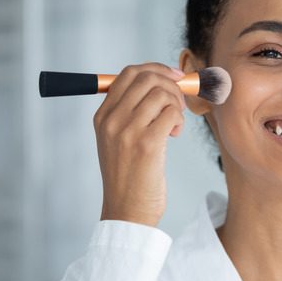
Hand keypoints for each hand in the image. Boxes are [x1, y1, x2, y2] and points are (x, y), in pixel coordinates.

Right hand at [92, 63, 185, 226]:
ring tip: (175, 123)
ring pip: (161, 93)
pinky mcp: (147, 145)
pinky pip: (171, 114)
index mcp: (102, 116)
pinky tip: (175, 134)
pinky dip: (180, 120)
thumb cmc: (130, 175)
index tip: (174, 78)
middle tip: (179, 102)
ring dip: (177, 104)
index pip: (128, 74)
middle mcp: (111, 120)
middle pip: (146, 78)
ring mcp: (127, 132)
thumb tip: (159, 79)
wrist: (127, 210)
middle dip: (171, 84)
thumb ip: (131, 110)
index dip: (156, 69)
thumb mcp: (119, 139)